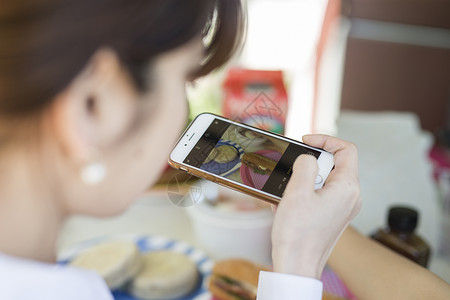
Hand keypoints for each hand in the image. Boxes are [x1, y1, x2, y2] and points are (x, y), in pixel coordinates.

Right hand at [271, 135, 360, 278]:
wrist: (296, 266)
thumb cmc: (298, 235)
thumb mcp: (297, 192)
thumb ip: (304, 165)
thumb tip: (307, 158)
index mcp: (347, 188)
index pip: (347, 149)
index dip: (326, 139)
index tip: (306, 142)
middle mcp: (350, 197)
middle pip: (334, 163)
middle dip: (310, 164)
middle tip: (294, 173)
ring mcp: (343, 208)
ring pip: (325, 179)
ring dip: (303, 180)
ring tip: (288, 192)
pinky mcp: (333, 216)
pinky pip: (320, 194)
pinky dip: (304, 192)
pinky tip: (287, 203)